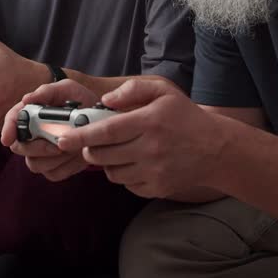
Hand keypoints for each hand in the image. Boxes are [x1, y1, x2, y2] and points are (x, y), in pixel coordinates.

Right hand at [0, 79, 100, 180]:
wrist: (99, 117)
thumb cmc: (79, 99)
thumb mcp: (66, 89)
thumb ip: (46, 92)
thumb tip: (26, 99)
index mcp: (30, 114)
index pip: (12, 121)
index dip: (8, 130)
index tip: (8, 138)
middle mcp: (31, 136)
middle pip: (20, 148)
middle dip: (38, 147)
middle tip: (59, 142)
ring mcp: (41, 154)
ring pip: (36, 165)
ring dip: (56, 157)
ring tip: (75, 145)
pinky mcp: (55, 168)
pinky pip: (55, 174)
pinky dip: (68, 166)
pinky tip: (80, 154)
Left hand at [55, 78, 224, 198]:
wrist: (215, 149)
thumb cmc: (185, 116)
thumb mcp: (164, 91)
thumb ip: (133, 89)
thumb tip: (106, 101)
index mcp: (149, 121)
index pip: (106, 131)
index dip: (81, 135)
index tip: (62, 139)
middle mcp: (151, 148)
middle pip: (103, 155)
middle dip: (90, 149)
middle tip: (92, 143)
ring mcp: (154, 171)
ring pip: (112, 173)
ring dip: (107, 163)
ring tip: (118, 151)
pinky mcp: (157, 188)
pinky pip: (127, 185)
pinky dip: (124, 176)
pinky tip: (135, 163)